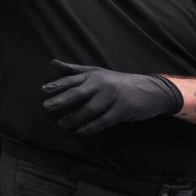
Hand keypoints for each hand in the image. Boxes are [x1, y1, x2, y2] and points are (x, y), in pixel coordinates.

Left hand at [41, 59, 182, 133]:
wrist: (151, 89)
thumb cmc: (118, 81)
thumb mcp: (97, 72)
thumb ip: (74, 70)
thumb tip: (52, 63)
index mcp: (94, 75)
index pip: (73, 79)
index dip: (58, 84)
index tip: (44, 90)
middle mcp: (102, 84)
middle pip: (78, 93)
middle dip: (61, 100)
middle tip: (46, 106)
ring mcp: (113, 97)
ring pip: (89, 109)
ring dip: (74, 118)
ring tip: (62, 124)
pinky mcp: (122, 111)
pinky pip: (103, 121)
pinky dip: (90, 127)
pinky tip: (80, 131)